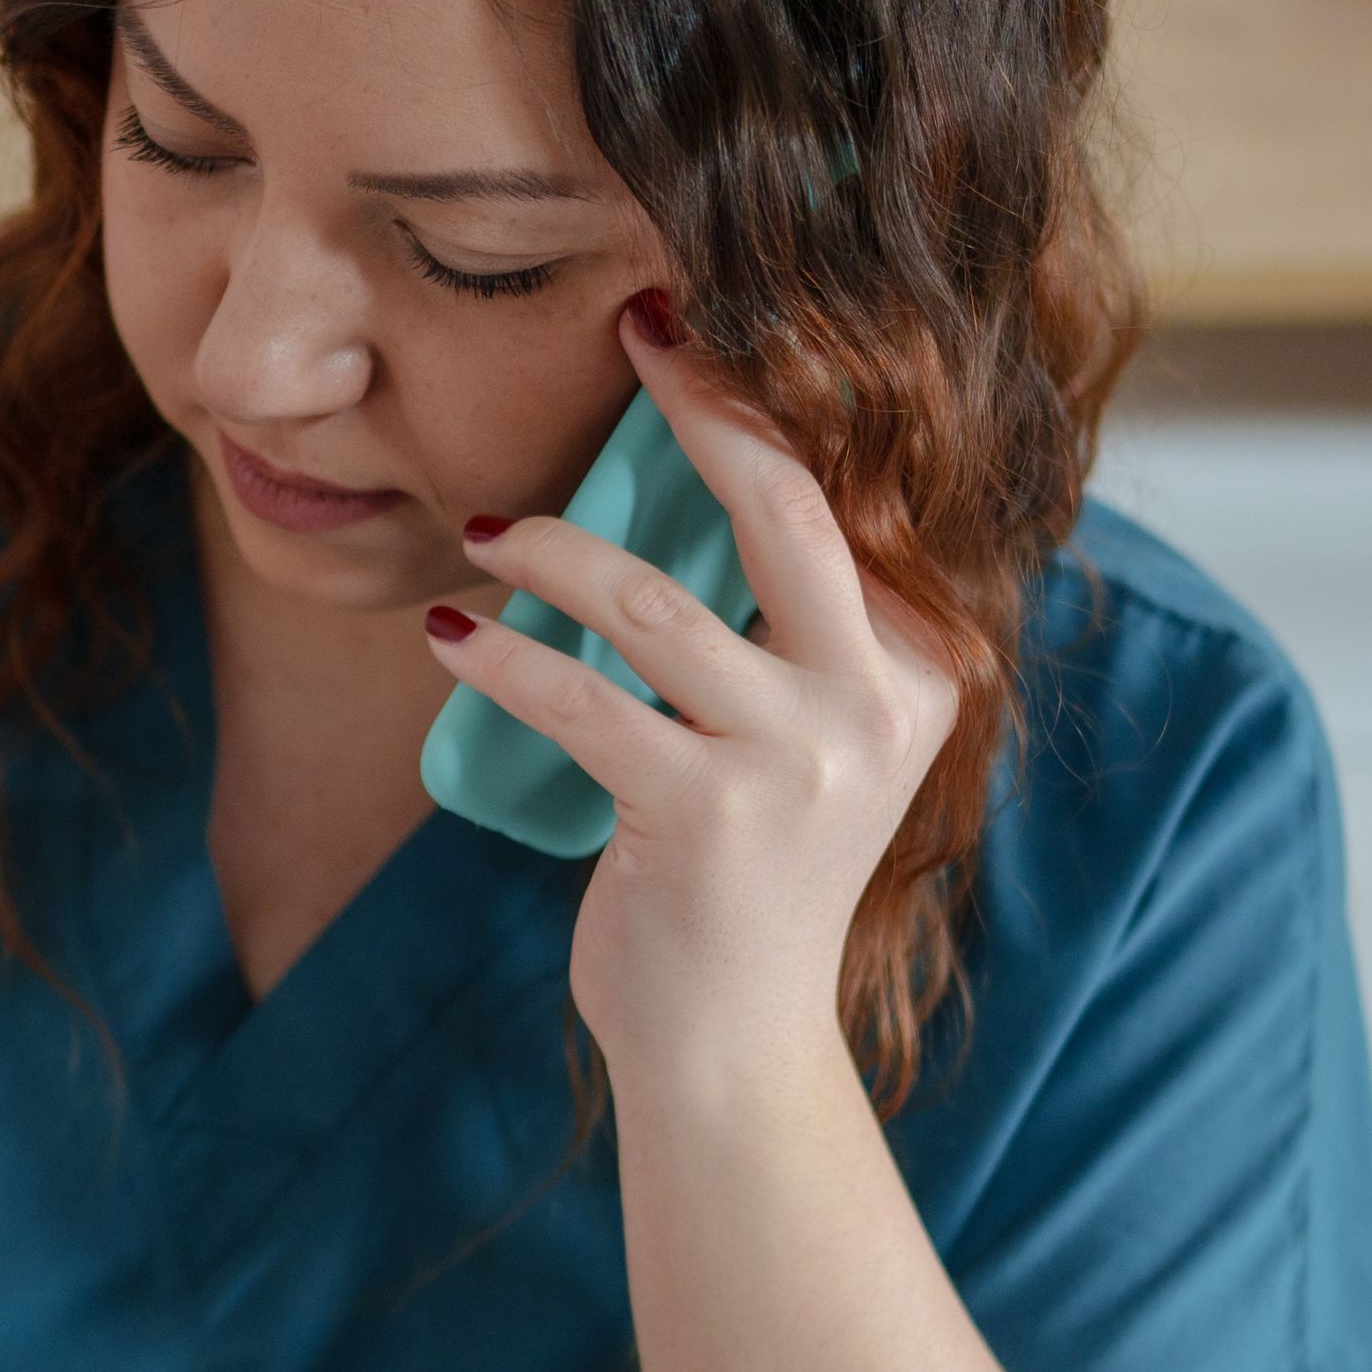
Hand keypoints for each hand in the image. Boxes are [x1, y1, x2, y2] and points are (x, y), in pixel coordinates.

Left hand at [426, 287, 964, 1119]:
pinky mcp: (705, 817)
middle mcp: (878, 703)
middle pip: (783, 504)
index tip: (679, 328)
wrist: (736, 1044)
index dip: (758, 402)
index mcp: (920, 670)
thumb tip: (703, 478)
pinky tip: (452, 638)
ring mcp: (797, 762)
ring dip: (547, 553)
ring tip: (480, 536)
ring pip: (652, 600)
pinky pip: (579, 700)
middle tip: (626, 333)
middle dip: (699, 402)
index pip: (839, 501)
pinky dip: (502, 658)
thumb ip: (791, 634)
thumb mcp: (810, 743)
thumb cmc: (751, 879)